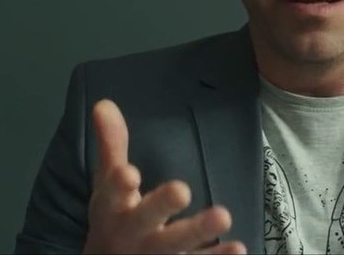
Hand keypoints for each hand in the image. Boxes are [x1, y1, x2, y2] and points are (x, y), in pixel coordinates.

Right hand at [83, 99, 244, 254]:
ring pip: (174, 246)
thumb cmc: (114, 217)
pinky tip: (239, 247)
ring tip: (224, 215)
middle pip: (145, 219)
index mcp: (113, 208)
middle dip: (161, 205)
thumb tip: (105, 103)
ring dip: (198, 233)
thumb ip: (111, 145)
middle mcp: (132, 233)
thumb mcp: (107, 184)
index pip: (113, 194)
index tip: (131, 173)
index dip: (119, 185)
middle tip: (182, 190)